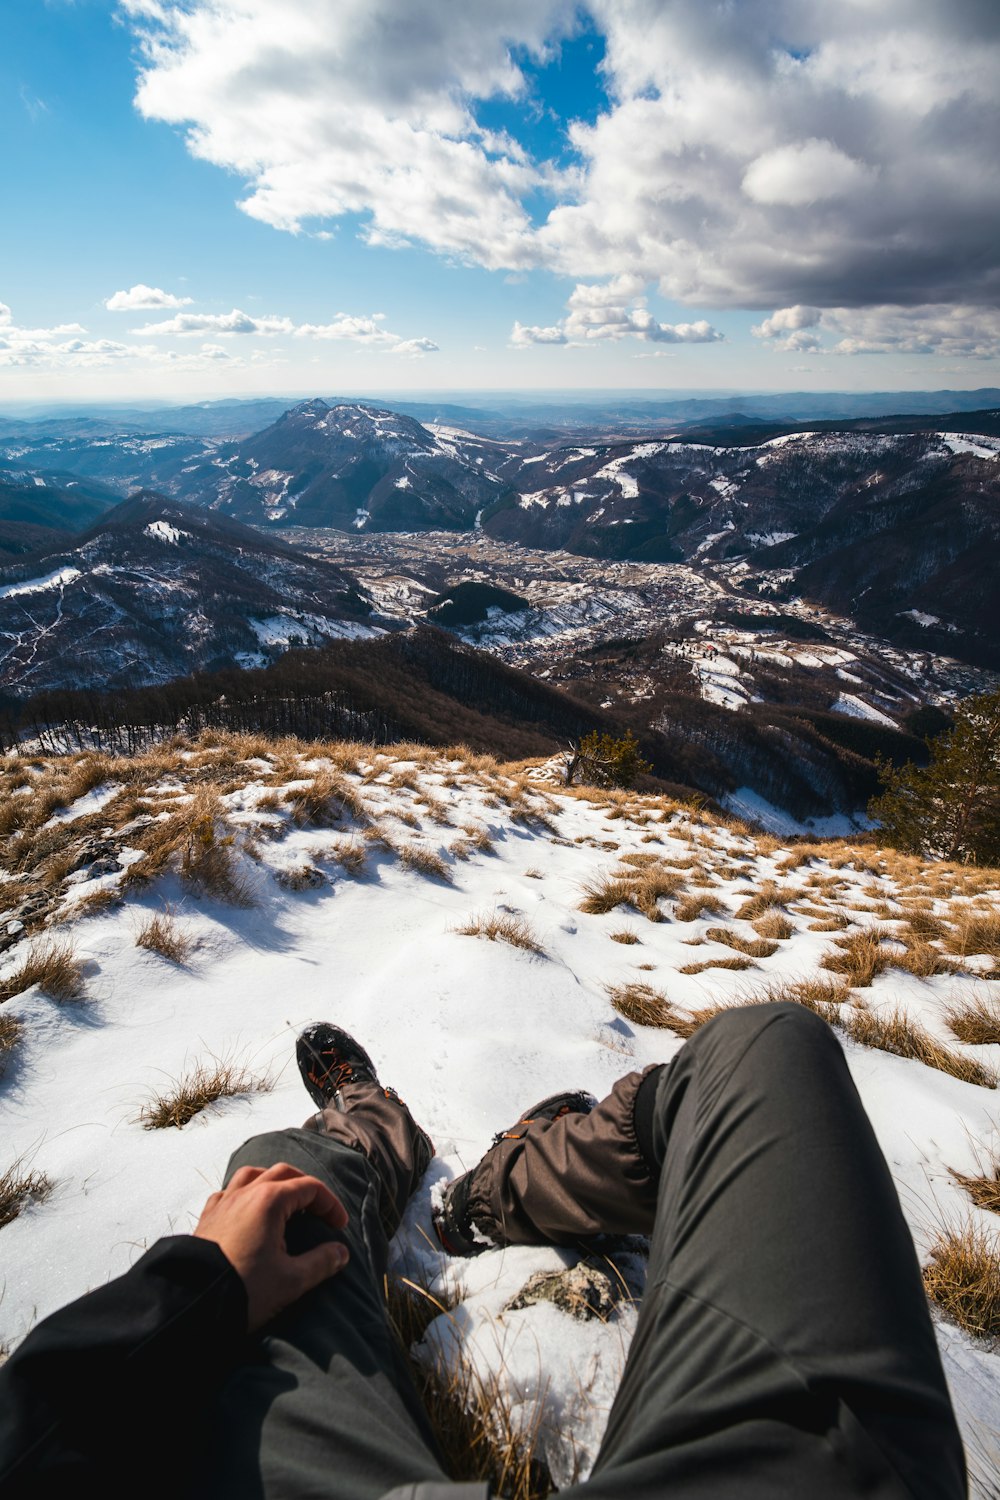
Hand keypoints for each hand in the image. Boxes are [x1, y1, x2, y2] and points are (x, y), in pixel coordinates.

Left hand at [193, 1162, 349, 1330]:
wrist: (193, 1302)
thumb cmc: (244, 1289)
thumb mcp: (291, 1280)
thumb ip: (321, 1263)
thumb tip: (341, 1253)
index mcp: (270, 1200)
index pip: (310, 1188)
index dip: (330, 1204)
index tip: (339, 1226)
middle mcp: (246, 1192)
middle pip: (283, 1173)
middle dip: (306, 1187)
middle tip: (319, 1210)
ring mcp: (223, 1202)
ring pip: (253, 1175)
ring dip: (274, 1182)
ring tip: (284, 1201)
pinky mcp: (207, 1216)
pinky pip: (228, 1191)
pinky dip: (244, 1193)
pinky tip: (248, 1209)